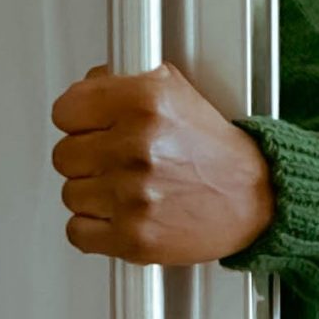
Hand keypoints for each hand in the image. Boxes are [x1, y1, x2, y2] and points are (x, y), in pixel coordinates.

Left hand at [51, 64, 273, 265]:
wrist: (255, 196)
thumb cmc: (214, 150)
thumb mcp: (173, 91)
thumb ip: (121, 82)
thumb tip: (85, 86)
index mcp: (144, 102)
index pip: (66, 110)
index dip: (78, 120)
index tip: (90, 127)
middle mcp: (138, 146)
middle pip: (64, 155)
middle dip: (88, 158)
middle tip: (117, 160)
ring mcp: (134, 195)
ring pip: (70, 194)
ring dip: (93, 193)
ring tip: (128, 187)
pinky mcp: (134, 237)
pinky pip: (78, 232)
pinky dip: (94, 227)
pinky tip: (120, 213)